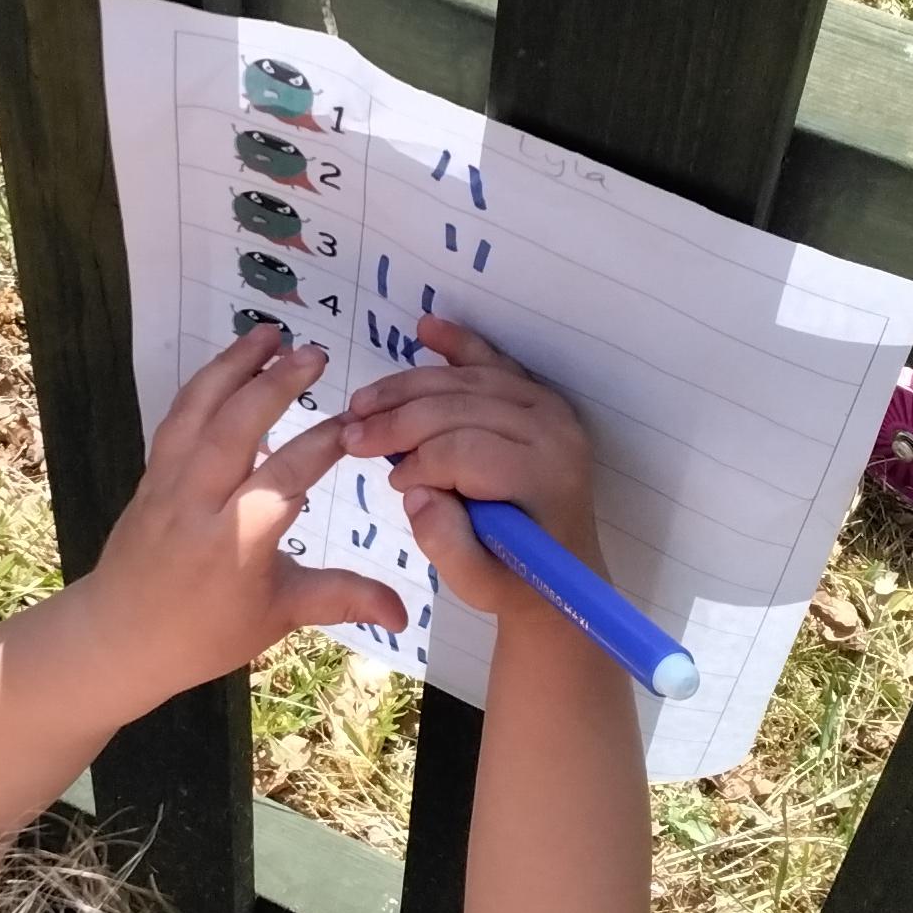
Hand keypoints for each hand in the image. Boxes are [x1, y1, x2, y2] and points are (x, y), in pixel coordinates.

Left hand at [85, 325, 410, 697]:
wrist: (119, 638)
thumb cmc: (204, 633)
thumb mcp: (278, 617)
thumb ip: (341, 598)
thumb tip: (404, 613)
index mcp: (236, 541)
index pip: (285, 477)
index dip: (322, 444)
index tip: (355, 421)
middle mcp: (197, 503)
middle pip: (235, 427)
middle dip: (275, 383)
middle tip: (314, 352)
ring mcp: (167, 483)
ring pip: (198, 410)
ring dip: (233, 366)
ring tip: (269, 333)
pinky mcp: (151, 475)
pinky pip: (178, 419)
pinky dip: (205, 387)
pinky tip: (231, 367)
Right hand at [340, 316, 602, 624]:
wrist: (561, 574)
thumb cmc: (515, 581)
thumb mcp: (477, 584)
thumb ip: (446, 545)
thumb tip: (415, 493)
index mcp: (542, 476)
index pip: (466, 449)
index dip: (419, 461)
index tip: (392, 484)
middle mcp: (553, 431)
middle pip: (462, 406)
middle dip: (398, 419)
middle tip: (351, 436)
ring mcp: (547, 409)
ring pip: (466, 380)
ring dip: (408, 387)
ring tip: (362, 404)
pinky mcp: (537, 399)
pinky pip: (492, 361)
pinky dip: (457, 343)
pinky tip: (426, 328)